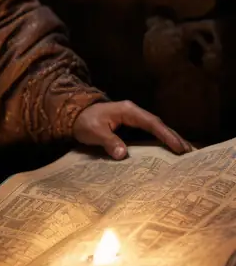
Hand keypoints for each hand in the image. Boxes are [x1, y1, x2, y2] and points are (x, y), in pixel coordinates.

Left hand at [73, 100, 191, 159]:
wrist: (74, 115)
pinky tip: (168, 151)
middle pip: (159, 124)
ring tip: (186, 153)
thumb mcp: (94, 132)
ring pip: (156, 128)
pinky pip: (149, 133)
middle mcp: (134, 112)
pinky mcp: (131, 126)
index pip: (152, 122)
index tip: (178, 147)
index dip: (166, 135)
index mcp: (128, 111)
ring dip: (170, 139)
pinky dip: (160, 141)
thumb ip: (109, 141)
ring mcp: (133, 119)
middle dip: (174, 137)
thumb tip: (123, 155)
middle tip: (190, 152)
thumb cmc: (84, 121)